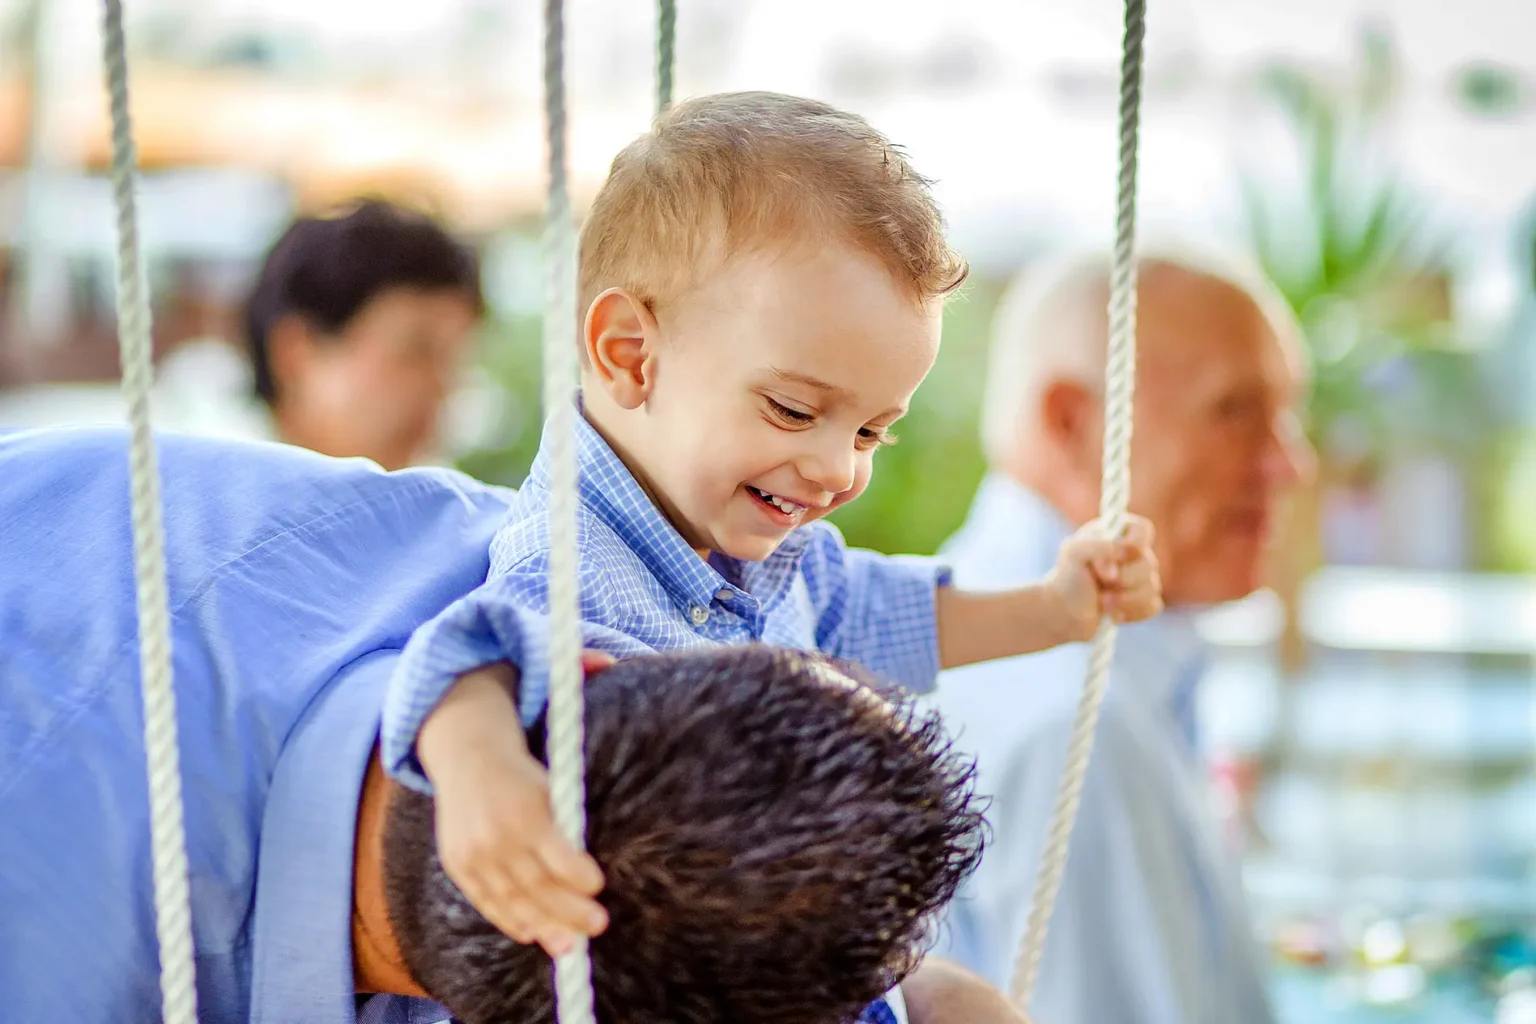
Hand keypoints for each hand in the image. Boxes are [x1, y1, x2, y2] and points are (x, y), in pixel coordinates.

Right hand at [421, 650, 616, 956]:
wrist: (458, 744)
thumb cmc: (523, 742)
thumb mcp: (549, 718)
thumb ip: (578, 687)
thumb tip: (611, 660)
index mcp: (523, 798)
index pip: (551, 846)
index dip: (576, 872)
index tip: (599, 884)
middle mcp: (494, 829)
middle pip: (536, 881)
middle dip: (569, 909)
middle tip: (600, 923)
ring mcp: (473, 851)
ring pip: (513, 899)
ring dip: (545, 925)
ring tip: (574, 943)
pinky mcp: (460, 865)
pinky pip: (488, 902)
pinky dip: (512, 921)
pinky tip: (537, 936)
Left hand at [1044, 514, 1161, 642]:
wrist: (1064, 611)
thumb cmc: (1069, 576)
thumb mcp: (1073, 552)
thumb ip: (1097, 544)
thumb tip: (1123, 552)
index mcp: (1118, 535)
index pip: (1143, 530)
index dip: (1135, 544)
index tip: (1119, 555)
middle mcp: (1133, 555)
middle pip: (1150, 563)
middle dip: (1124, 578)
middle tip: (1101, 582)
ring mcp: (1141, 579)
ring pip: (1153, 588)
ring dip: (1125, 598)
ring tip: (1102, 601)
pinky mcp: (1143, 602)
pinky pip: (1153, 606)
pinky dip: (1131, 612)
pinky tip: (1112, 613)